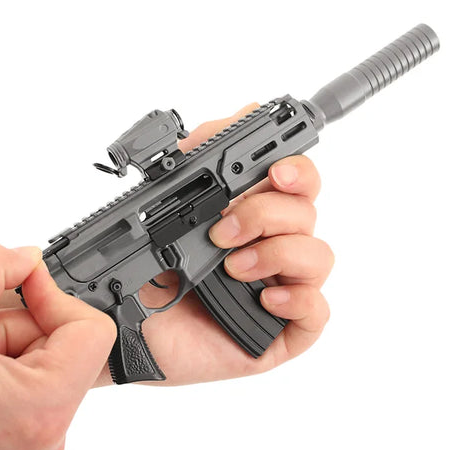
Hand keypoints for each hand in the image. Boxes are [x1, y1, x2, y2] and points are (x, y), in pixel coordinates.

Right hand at [0, 238, 115, 449]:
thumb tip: (27, 257)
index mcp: (43, 410)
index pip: (94, 331)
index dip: (56, 297)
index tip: (25, 284)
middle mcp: (46, 437)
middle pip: (61, 346)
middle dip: (14, 326)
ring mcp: (30, 446)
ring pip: (38, 363)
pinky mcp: (14, 446)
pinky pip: (23, 386)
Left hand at [132, 103, 333, 384]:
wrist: (130, 328)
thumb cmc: (150, 271)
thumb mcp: (161, 212)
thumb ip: (191, 163)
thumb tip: (226, 121)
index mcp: (251, 214)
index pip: (293, 180)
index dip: (294, 167)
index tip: (273, 169)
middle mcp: (271, 244)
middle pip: (306, 210)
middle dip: (268, 211)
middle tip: (223, 228)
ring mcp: (280, 285)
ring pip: (317, 254)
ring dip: (276, 253)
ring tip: (231, 266)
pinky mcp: (282, 329)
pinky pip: (317, 311)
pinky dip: (297, 300)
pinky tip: (265, 299)